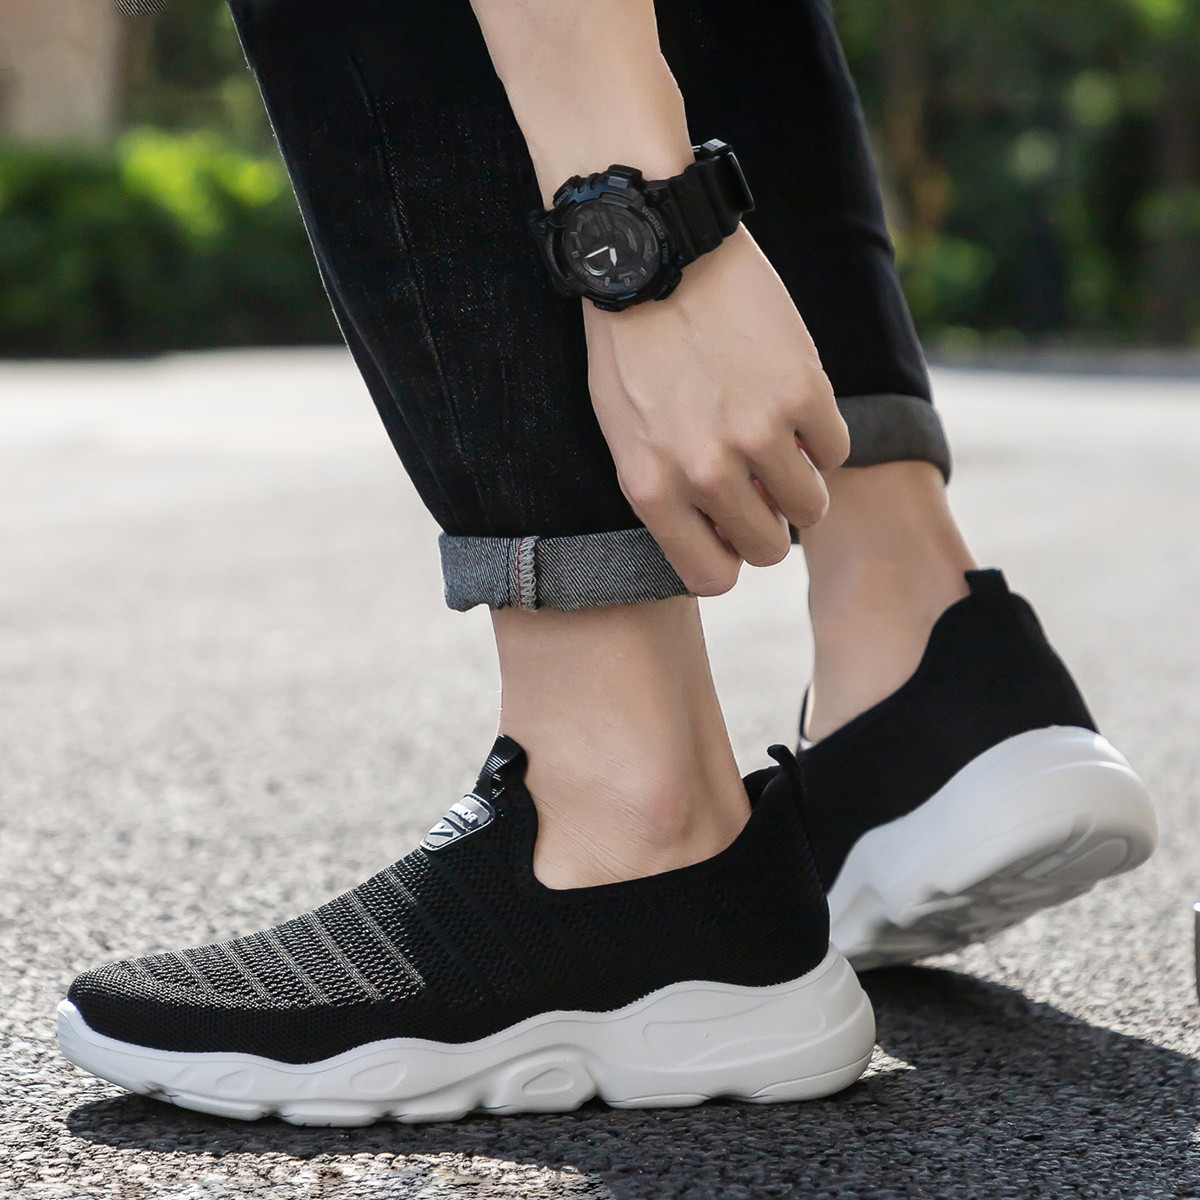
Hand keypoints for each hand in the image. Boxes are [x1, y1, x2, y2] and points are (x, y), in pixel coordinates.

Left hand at [583, 224, 849, 594]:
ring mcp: (757, 433)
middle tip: (760, 484)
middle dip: (768, 523)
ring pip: (811, 508)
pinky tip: (792, 402)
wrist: (654, 252)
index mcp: (652, 488)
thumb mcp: (625, 433)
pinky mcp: (802, 391)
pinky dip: (821, 434)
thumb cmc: (629, 347)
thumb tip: (724, 529)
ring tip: (779, 444)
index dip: (728, 558)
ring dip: (801, 483)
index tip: (729, 531)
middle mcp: (705, 472)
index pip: (712, 576)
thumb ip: (668, 492)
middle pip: (768, 549)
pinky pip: (835, 449)